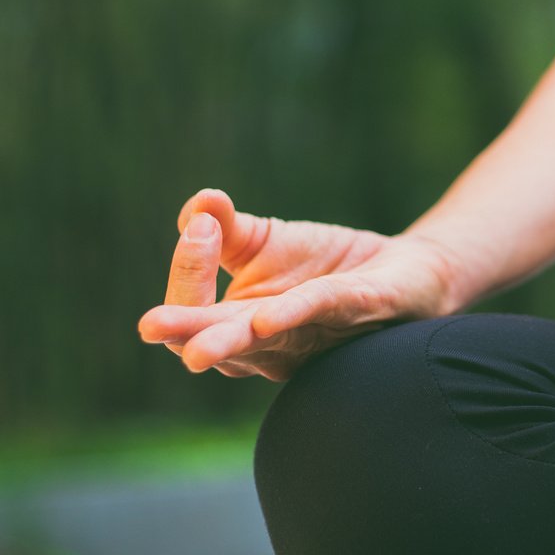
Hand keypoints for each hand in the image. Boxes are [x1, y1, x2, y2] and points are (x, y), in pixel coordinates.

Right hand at [137, 187, 466, 381]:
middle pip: (220, 346)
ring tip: (197, 349)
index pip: (194, 315)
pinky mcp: (360, 309)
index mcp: (242, 325)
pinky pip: (322, 314)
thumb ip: (225, 227)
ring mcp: (315, 334)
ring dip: (230, 342)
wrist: (404, 268)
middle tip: (150, 325)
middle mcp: (273, 343)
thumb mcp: (266, 241)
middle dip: (186, 333)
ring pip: (263, 346)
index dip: (187, 272)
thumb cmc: (327, 265)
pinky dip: (293, 316)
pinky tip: (268, 318)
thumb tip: (197, 205)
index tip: (198, 227)